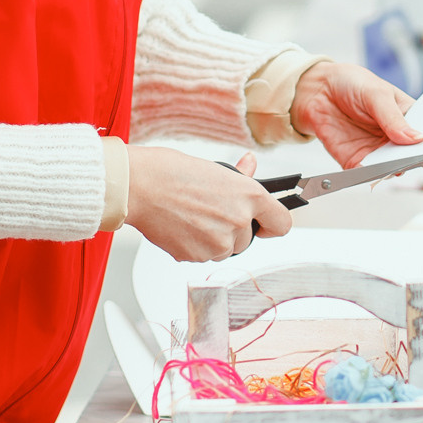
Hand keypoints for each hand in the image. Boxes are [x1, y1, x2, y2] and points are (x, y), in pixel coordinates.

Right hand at [125, 148, 291, 261]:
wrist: (140, 187)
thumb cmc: (171, 172)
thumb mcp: (216, 169)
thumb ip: (240, 177)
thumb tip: (251, 165)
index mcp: (250, 196)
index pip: (282, 223)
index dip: (272, 225)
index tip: (265, 224)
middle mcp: (239, 221)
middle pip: (247, 239)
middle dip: (232, 229)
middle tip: (209, 211)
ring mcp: (219, 242)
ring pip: (224, 249)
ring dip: (213, 239)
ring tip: (191, 216)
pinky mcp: (198, 257)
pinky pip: (203, 256)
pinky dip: (194, 245)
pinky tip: (180, 226)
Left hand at [289, 62, 420, 167]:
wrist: (318, 90)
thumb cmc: (352, 84)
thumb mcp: (377, 94)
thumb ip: (393, 118)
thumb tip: (417, 138)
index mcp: (406, 117)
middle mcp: (393, 137)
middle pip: (409, 156)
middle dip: (412, 160)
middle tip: (412, 159)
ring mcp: (375, 151)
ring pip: (389, 168)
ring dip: (391, 171)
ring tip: (392, 167)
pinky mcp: (355, 160)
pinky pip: (364, 174)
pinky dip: (368, 176)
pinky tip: (370, 172)